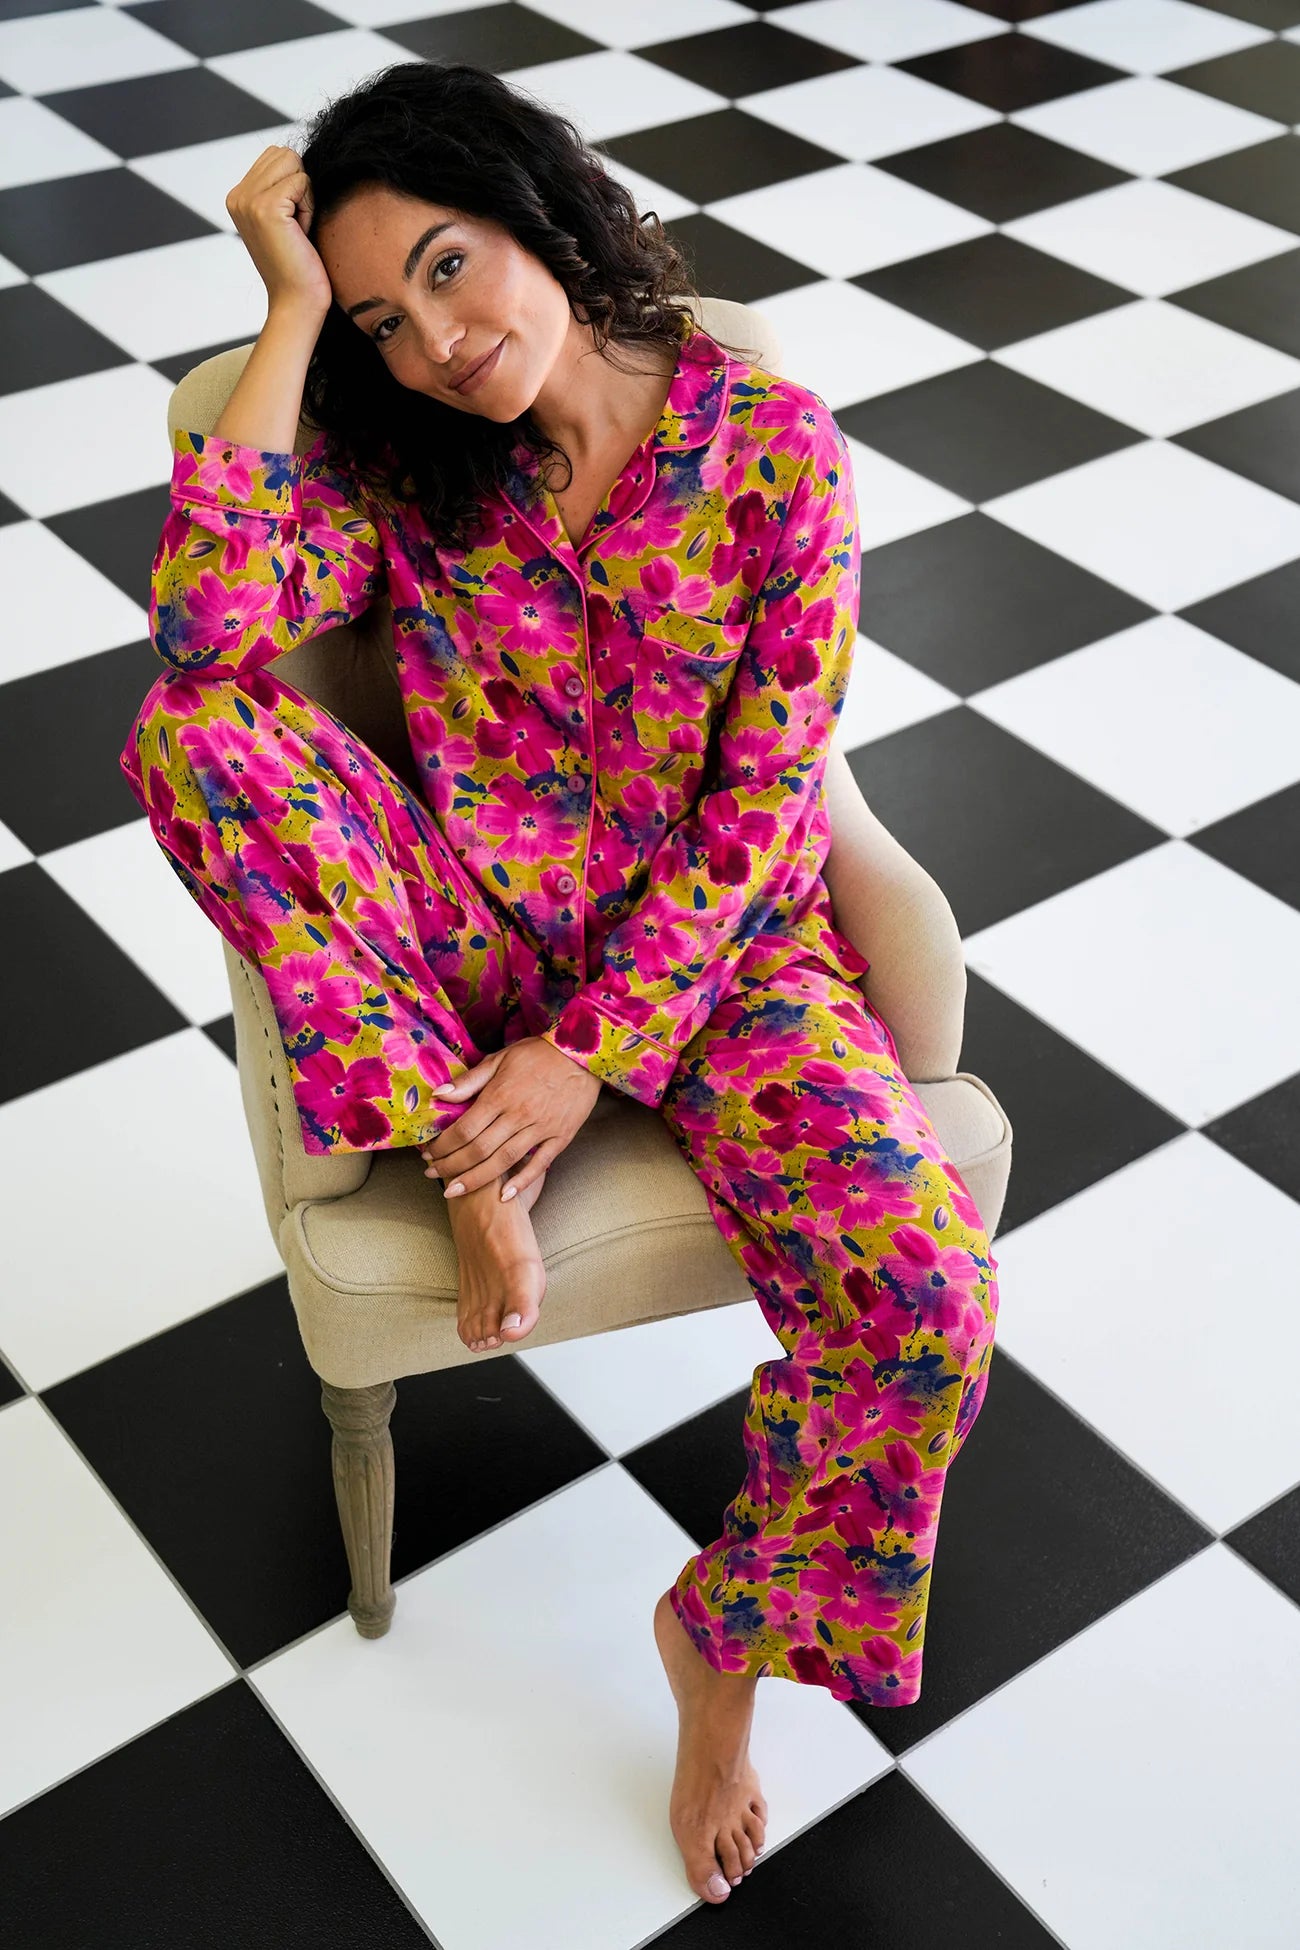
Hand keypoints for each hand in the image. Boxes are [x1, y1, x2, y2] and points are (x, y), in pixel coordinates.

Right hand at [225, 145, 330, 317]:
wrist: (297, 302)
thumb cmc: (299, 265)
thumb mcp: (284, 218)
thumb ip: (281, 186)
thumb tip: (294, 155)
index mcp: (238, 196)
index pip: (277, 155)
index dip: (296, 186)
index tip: (291, 224)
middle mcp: (237, 195)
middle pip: (285, 154)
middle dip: (301, 188)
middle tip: (296, 227)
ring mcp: (248, 200)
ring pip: (294, 164)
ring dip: (306, 197)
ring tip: (298, 229)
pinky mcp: (265, 207)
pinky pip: (303, 182)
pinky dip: (310, 208)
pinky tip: (301, 234)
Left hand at [420, 1037, 602, 1201]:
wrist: (583, 1052)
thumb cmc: (538, 1054)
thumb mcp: (500, 1058)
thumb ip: (470, 1080)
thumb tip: (438, 1094)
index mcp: (500, 1095)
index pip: (464, 1129)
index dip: (443, 1146)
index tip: (429, 1155)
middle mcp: (518, 1115)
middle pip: (478, 1150)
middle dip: (452, 1166)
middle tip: (433, 1175)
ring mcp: (541, 1128)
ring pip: (504, 1161)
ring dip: (476, 1179)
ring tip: (455, 1190)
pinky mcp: (561, 1136)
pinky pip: (540, 1164)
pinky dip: (522, 1181)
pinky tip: (504, 1195)